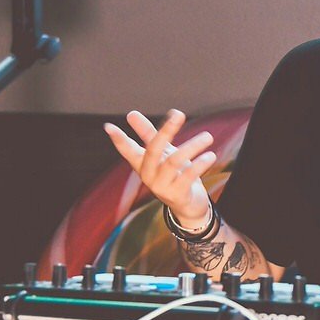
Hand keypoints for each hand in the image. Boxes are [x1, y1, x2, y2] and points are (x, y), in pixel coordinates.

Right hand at [103, 110, 217, 229]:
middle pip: (153, 150)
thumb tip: (131, 113)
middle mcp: (148, 175)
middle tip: (179, 114)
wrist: (188, 206)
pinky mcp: (176, 195)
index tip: (109, 127)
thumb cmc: (174, 175)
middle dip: (166, 131)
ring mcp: (161, 186)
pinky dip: (200, 164)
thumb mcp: (163, 153)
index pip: (127, 150)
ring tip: (208, 137)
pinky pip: (188, 176)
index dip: (118, 140)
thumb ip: (147, 134)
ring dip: (192, 146)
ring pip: (174, 161)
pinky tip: (210, 155)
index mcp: (143, 164)